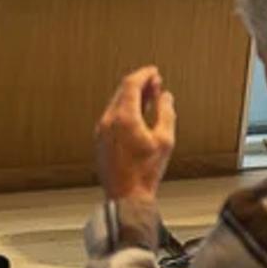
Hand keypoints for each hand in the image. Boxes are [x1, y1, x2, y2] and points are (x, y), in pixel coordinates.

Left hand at [95, 67, 175, 203]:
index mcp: (124, 118)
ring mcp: (102, 130)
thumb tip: (165, 97)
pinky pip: (113, 116)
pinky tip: (138, 114)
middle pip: (122, 91)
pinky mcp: (101, 140)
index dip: (144, 74)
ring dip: (133, 97)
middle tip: (154, 82)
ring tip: (149, 97)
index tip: (154, 71)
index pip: (131, 84)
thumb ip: (166, 113)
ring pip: (117, 103)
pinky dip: (126, 109)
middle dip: (139, 84)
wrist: (127, 196)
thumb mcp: (165, 140)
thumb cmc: (145, 172)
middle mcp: (109, 121)